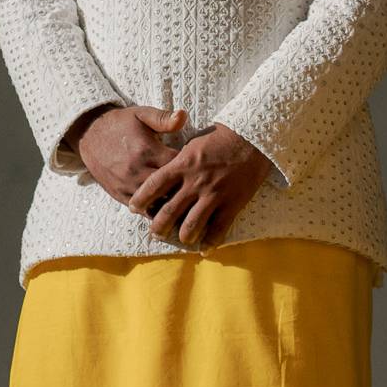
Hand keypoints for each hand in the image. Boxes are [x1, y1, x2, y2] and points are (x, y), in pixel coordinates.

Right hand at [73, 104, 188, 205]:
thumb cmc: (120, 123)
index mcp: (146, 151)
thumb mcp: (141, 114)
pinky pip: (142, 210)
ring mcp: (127, 186)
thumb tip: (184, 116)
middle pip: (171, 189)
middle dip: (186, 189)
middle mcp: (137, 171)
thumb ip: (163, 118)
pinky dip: (156, 210)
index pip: (178, 166)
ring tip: (188, 203)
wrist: (88, 134)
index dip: (192, 167)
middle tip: (199, 188)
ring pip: (157, 204)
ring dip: (172, 204)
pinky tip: (168, 208)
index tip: (200, 166)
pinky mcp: (119, 195)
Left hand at [129, 123, 272, 248]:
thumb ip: (177, 163)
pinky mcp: (232, 204)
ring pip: (190, 226)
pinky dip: (209, 243)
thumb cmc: (220, 137)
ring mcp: (214, 195)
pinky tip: (204, 250)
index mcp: (183, 164)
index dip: (140, 200)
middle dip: (157, 227)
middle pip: (168, 212)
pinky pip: (218, 230)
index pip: (153, 186)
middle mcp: (195, 182)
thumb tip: (163, 178)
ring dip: (181, 237)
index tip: (133, 208)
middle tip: (155, 232)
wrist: (252, 137)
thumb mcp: (192, 143)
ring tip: (179, 239)